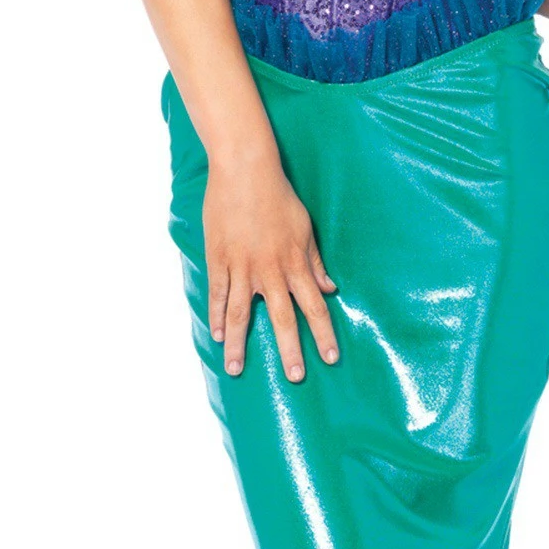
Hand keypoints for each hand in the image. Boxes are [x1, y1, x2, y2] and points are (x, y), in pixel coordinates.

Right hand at [203, 153, 338, 380]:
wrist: (245, 171)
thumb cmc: (279, 197)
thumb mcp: (305, 229)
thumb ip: (316, 263)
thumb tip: (330, 289)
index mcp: (295, 264)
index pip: (315, 307)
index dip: (324, 334)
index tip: (330, 358)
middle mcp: (271, 271)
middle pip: (284, 319)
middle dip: (290, 351)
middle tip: (295, 377)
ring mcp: (243, 267)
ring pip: (243, 314)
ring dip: (241, 344)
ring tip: (236, 369)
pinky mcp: (219, 259)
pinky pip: (219, 294)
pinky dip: (218, 316)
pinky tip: (218, 336)